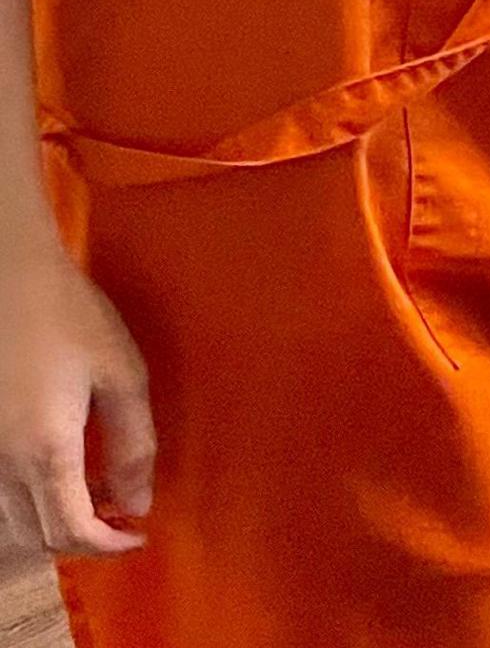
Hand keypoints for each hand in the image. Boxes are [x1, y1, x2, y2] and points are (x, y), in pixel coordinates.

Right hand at [0, 243, 152, 555]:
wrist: (8, 279)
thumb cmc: (70, 319)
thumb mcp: (122, 376)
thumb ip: (133, 445)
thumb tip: (137, 503)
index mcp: (46, 450)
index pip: (71, 532)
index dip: (107, 547)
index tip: (137, 537)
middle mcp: (4, 463)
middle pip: (38, 537)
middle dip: (83, 542)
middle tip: (121, 521)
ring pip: (12, 521)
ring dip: (53, 525)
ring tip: (96, 499)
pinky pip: (0, 493)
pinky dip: (30, 502)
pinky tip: (61, 474)